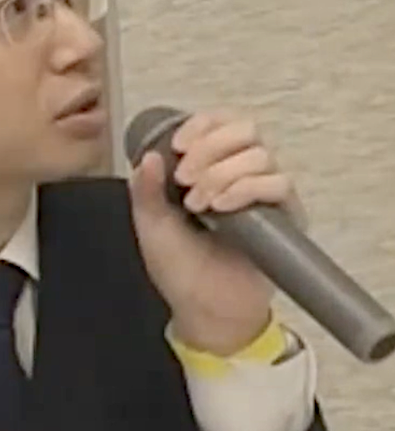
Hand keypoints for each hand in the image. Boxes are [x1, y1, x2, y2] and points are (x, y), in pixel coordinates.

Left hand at [128, 111, 296, 352]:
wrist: (203, 307)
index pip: (219, 123)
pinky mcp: (284, 215)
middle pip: (245, 129)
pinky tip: (221, 207)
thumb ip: (146, 191)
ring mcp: (264, 193)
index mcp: (209, 168)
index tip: (179, 146)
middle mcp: (240, 174)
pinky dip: (246, 188)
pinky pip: (279, 184)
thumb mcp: (151, 225)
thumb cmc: (178, 267)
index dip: (202, 125)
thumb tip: (148, 156)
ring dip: (223, 174)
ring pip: (260, 155)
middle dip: (210, 148)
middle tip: (185, 180)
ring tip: (198, 205)